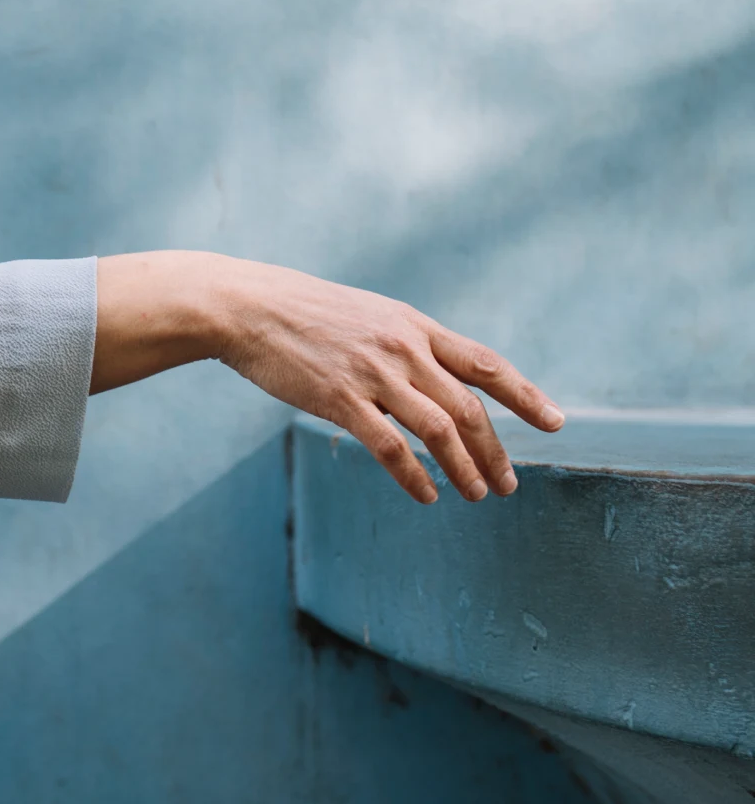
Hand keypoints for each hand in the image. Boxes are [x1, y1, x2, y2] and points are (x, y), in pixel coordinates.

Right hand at [91, 252, 563, 502]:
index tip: (555, 424)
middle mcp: (403, 348)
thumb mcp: (368, 314)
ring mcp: (373, 374)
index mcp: (414, 326)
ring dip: (465, 470)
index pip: (487, 364)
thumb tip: (438, 374)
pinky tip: (426, 496)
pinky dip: (414, 477)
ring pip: (439, 431)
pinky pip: (390, 448)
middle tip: (508, 485)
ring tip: (476, 496)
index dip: (526, 396)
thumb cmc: (304, 312)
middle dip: (496, 452)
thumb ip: (405, 342)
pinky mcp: (340, 398)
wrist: (248, 306)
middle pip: (469, 408)